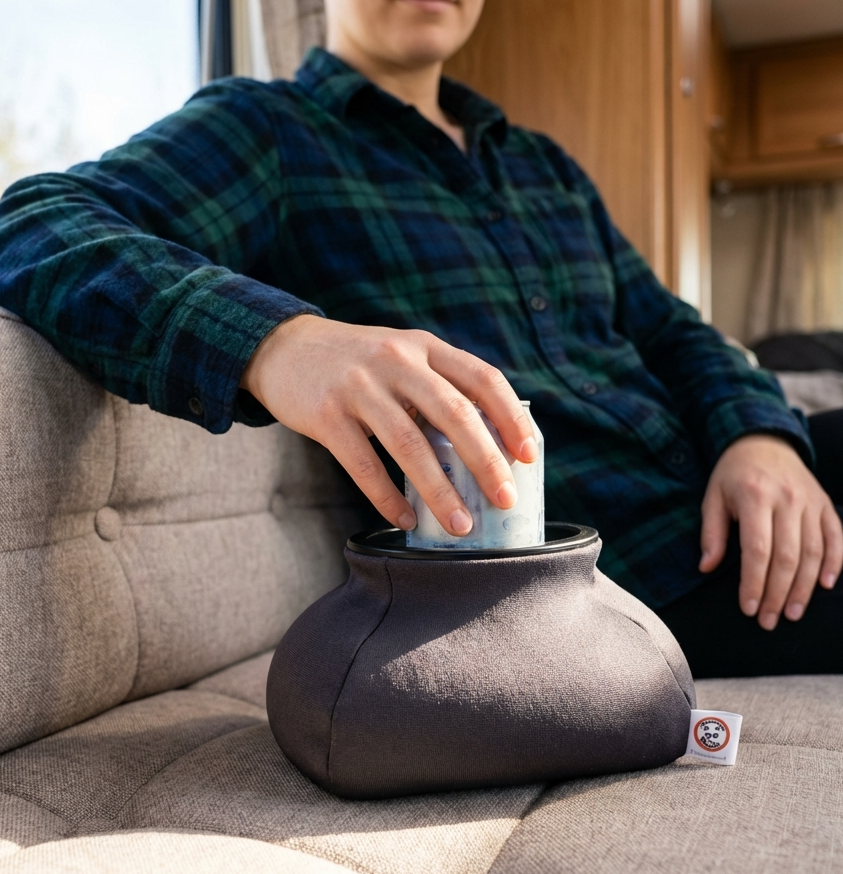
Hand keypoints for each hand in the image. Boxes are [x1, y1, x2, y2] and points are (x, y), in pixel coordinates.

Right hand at [241, 315, 536, 535]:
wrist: (283, 348)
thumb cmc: (357, 364)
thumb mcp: (402, 357)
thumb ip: (439, 388)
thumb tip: (489, 447)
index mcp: (424, 347)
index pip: (482, 378)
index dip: (511, 418)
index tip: (529, 456)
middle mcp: (396, 360)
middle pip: (453, 413)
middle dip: (485, 462)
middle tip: (504, 500)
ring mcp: (358, 386)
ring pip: (410, 445)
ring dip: (439, 491)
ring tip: (461, 525)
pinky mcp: (325, 414)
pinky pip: (363, 464)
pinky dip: (386, 497)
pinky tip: (404, 520)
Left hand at [699, 435, 842, 629]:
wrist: (764, 439)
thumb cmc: (733, 474)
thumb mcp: (713, 497)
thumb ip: (712, 533)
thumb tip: (706, 568)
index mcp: (755, 497)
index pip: (757, 550)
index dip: (754, 583)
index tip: (749, 609)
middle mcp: (787, 499)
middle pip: (787, 557)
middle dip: (778, 594)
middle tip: (770, 621)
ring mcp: (810, 501)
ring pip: (813, 552)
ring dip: (804, 587)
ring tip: (793, 613)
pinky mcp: (825, 503)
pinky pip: (835, 537)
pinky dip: (833, 563)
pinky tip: (825, 586)